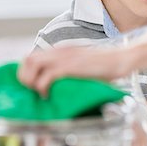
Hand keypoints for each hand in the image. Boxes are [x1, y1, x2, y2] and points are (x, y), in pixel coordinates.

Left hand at [18, 45, 134, 95]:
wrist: (121, 59)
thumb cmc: (105, 67)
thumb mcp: (82, 66)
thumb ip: (68, 71)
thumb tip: (56, 87)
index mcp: (61, 50)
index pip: (32, 56)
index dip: (26, 72)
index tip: (31, 86)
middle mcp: (60, 51)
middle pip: (28, 59)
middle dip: (25, 77)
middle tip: (33, 91)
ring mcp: (66, 57)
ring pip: (33, 64)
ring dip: (32, 81)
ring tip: (40, 93)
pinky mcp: (72, 66)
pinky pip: (48, 75)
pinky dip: (44, 87)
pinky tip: (49, 95)